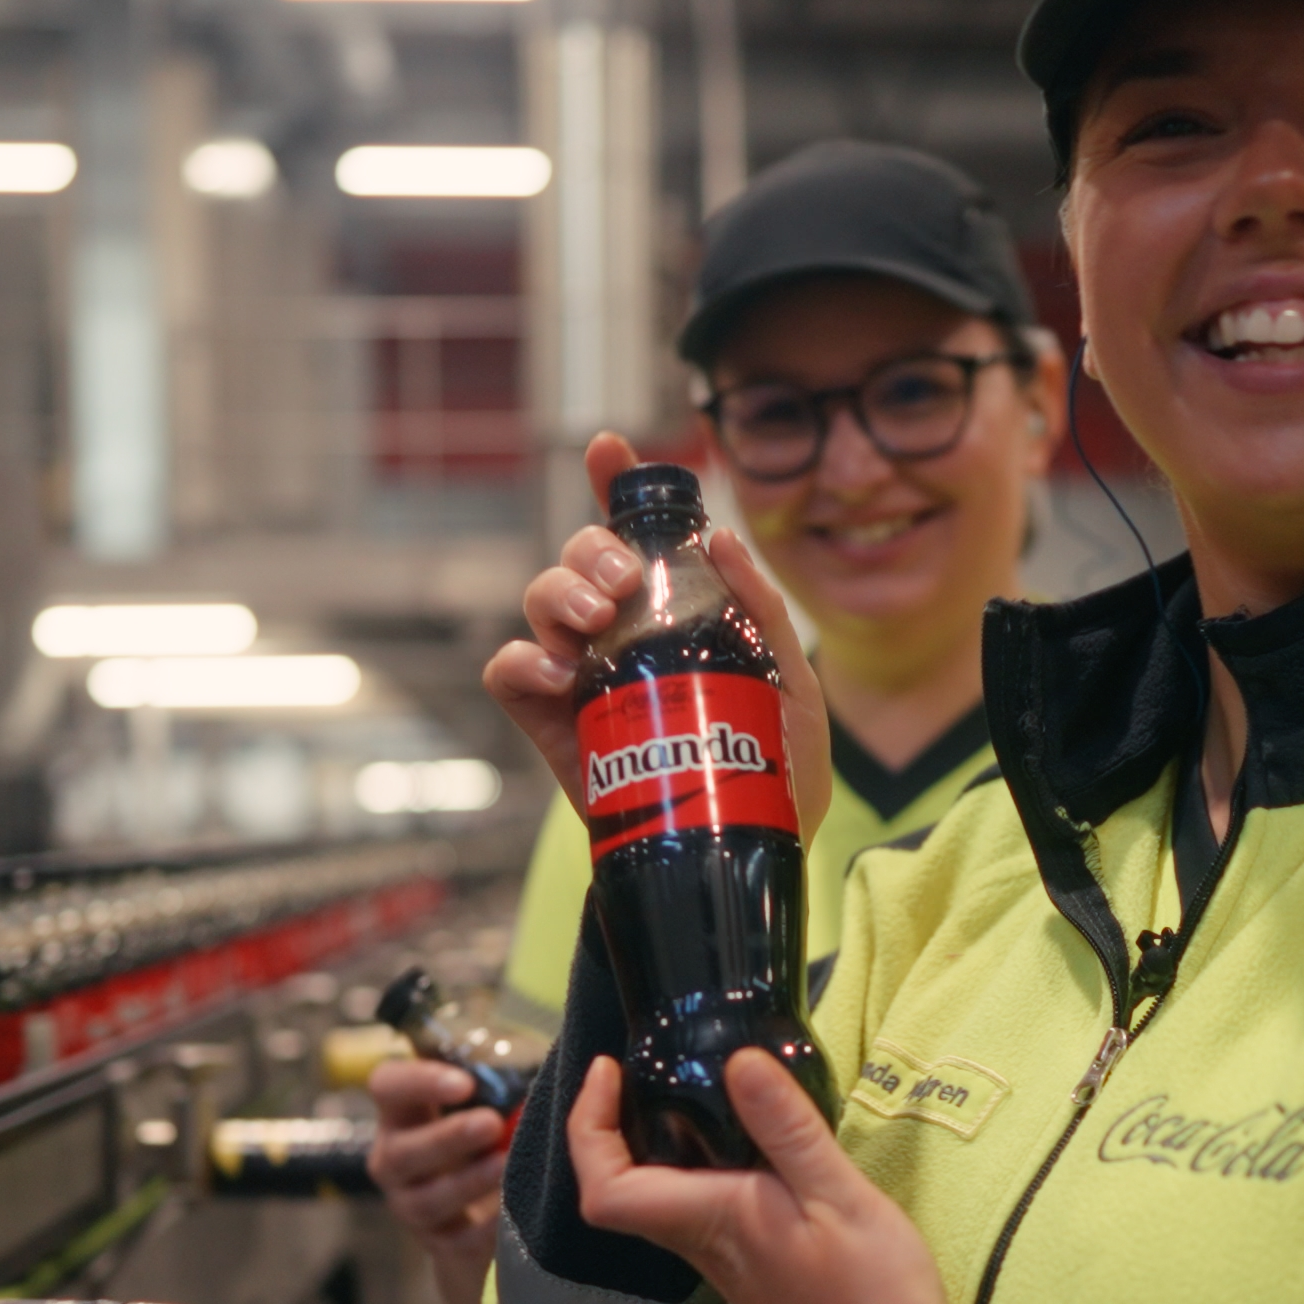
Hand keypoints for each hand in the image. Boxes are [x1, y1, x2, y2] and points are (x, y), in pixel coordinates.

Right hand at [367, 1060, 507, 1303]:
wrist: (483, 1207)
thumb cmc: (489, 1134)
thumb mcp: (488, 1101)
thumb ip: (502, 1082)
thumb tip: (550, 1067)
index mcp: (403, 1111)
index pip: (387, 1085)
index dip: (419, 1081)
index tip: (465, 1083)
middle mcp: (395, 1157)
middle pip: (403, 1150)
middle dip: (448, 1137)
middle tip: (492, 1124)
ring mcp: (410, 1204)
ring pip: (425, 1200)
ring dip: (467, 1182)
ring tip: (504, 1166)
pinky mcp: (437, 1243)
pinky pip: (455, 1240)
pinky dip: (484, 1228)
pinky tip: (511, 1211)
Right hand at [482, 432, 831, 842]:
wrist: (744, 853)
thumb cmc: (772, 769)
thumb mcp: (793, 687)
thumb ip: (766, 615)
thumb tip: (726, 539)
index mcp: (677, 609)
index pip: (639, 532)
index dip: (616, 482)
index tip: (609, 450)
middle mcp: (621, 631)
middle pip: (579, 557)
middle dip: (591, 548)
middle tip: (625, 581)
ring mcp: (582, 674)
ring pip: (541, 601)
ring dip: (558, 594)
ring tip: (596, 622)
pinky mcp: (553, 723)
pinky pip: (510, 672)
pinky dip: (526, 661)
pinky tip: (565, 676)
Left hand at [567, 1050, 948, 1303]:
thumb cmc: (870, 1300)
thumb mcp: (840, 1198)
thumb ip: (788, 1129)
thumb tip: (737, 1058)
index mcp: (710, 1221)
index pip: (606, 1187)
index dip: (587, 1126)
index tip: (607, 1071)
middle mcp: (703, 1243)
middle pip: (622, 1189)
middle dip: (611, 1124)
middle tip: (637, 1068)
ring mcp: (725, 1262)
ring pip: (659, 1198)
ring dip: (652, 1144)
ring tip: (686, 1088)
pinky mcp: (753, 1269)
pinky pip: (699, 1209)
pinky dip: (698, 1165)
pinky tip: (742, 1141)